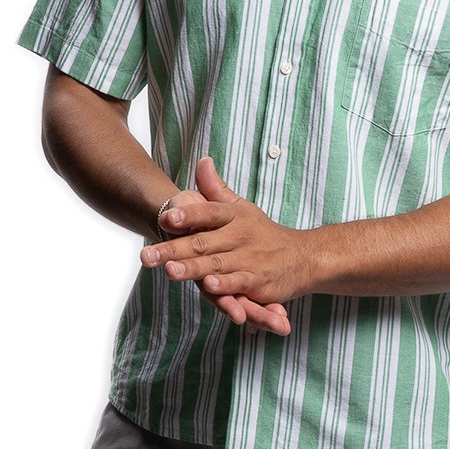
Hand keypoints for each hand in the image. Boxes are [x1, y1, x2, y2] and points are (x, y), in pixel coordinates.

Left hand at [142, 156, 309, 335]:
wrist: (302, 257)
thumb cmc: (263, 233)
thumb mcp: (242, 208)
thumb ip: (217, 189)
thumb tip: (202, 162)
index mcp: (234, 216)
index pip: (208, 212)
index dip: (188, 214)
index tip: (165, 217)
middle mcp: (240, 236)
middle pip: (203, 242)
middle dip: (174, 249)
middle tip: (147, 255)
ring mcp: (248, 259)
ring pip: (215, 264)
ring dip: (193, 268)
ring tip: (170, 270)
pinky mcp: (257, 281)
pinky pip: (239, 283)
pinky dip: (225, 285)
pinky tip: (209, 286)